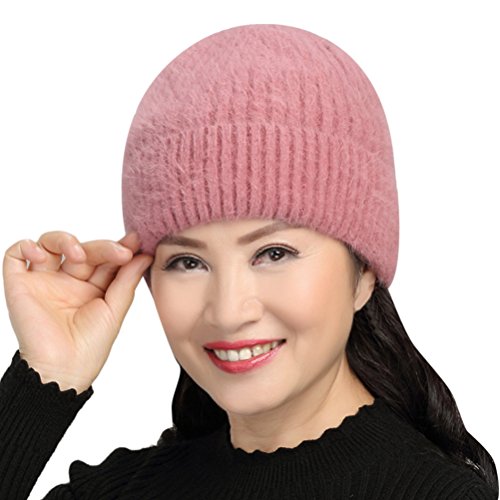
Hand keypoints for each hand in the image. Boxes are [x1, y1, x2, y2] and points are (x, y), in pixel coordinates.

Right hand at [2, 231, 152, 393]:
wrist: (64, 369)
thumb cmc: (90, 346)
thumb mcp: (115, 309)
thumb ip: (127, 280)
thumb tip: (144, 255)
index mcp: (92, 286)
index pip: (104, 257)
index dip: (118, 247)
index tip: (135, 241)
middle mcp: (68, 280)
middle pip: (83, 249)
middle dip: (102, 247)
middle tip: (120, 252)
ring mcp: (44, 280)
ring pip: (50, 244)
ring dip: (64, 240)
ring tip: (77, 253)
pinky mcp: (19, 284)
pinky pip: (15, 255)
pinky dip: (26, 246)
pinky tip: (40, 255)